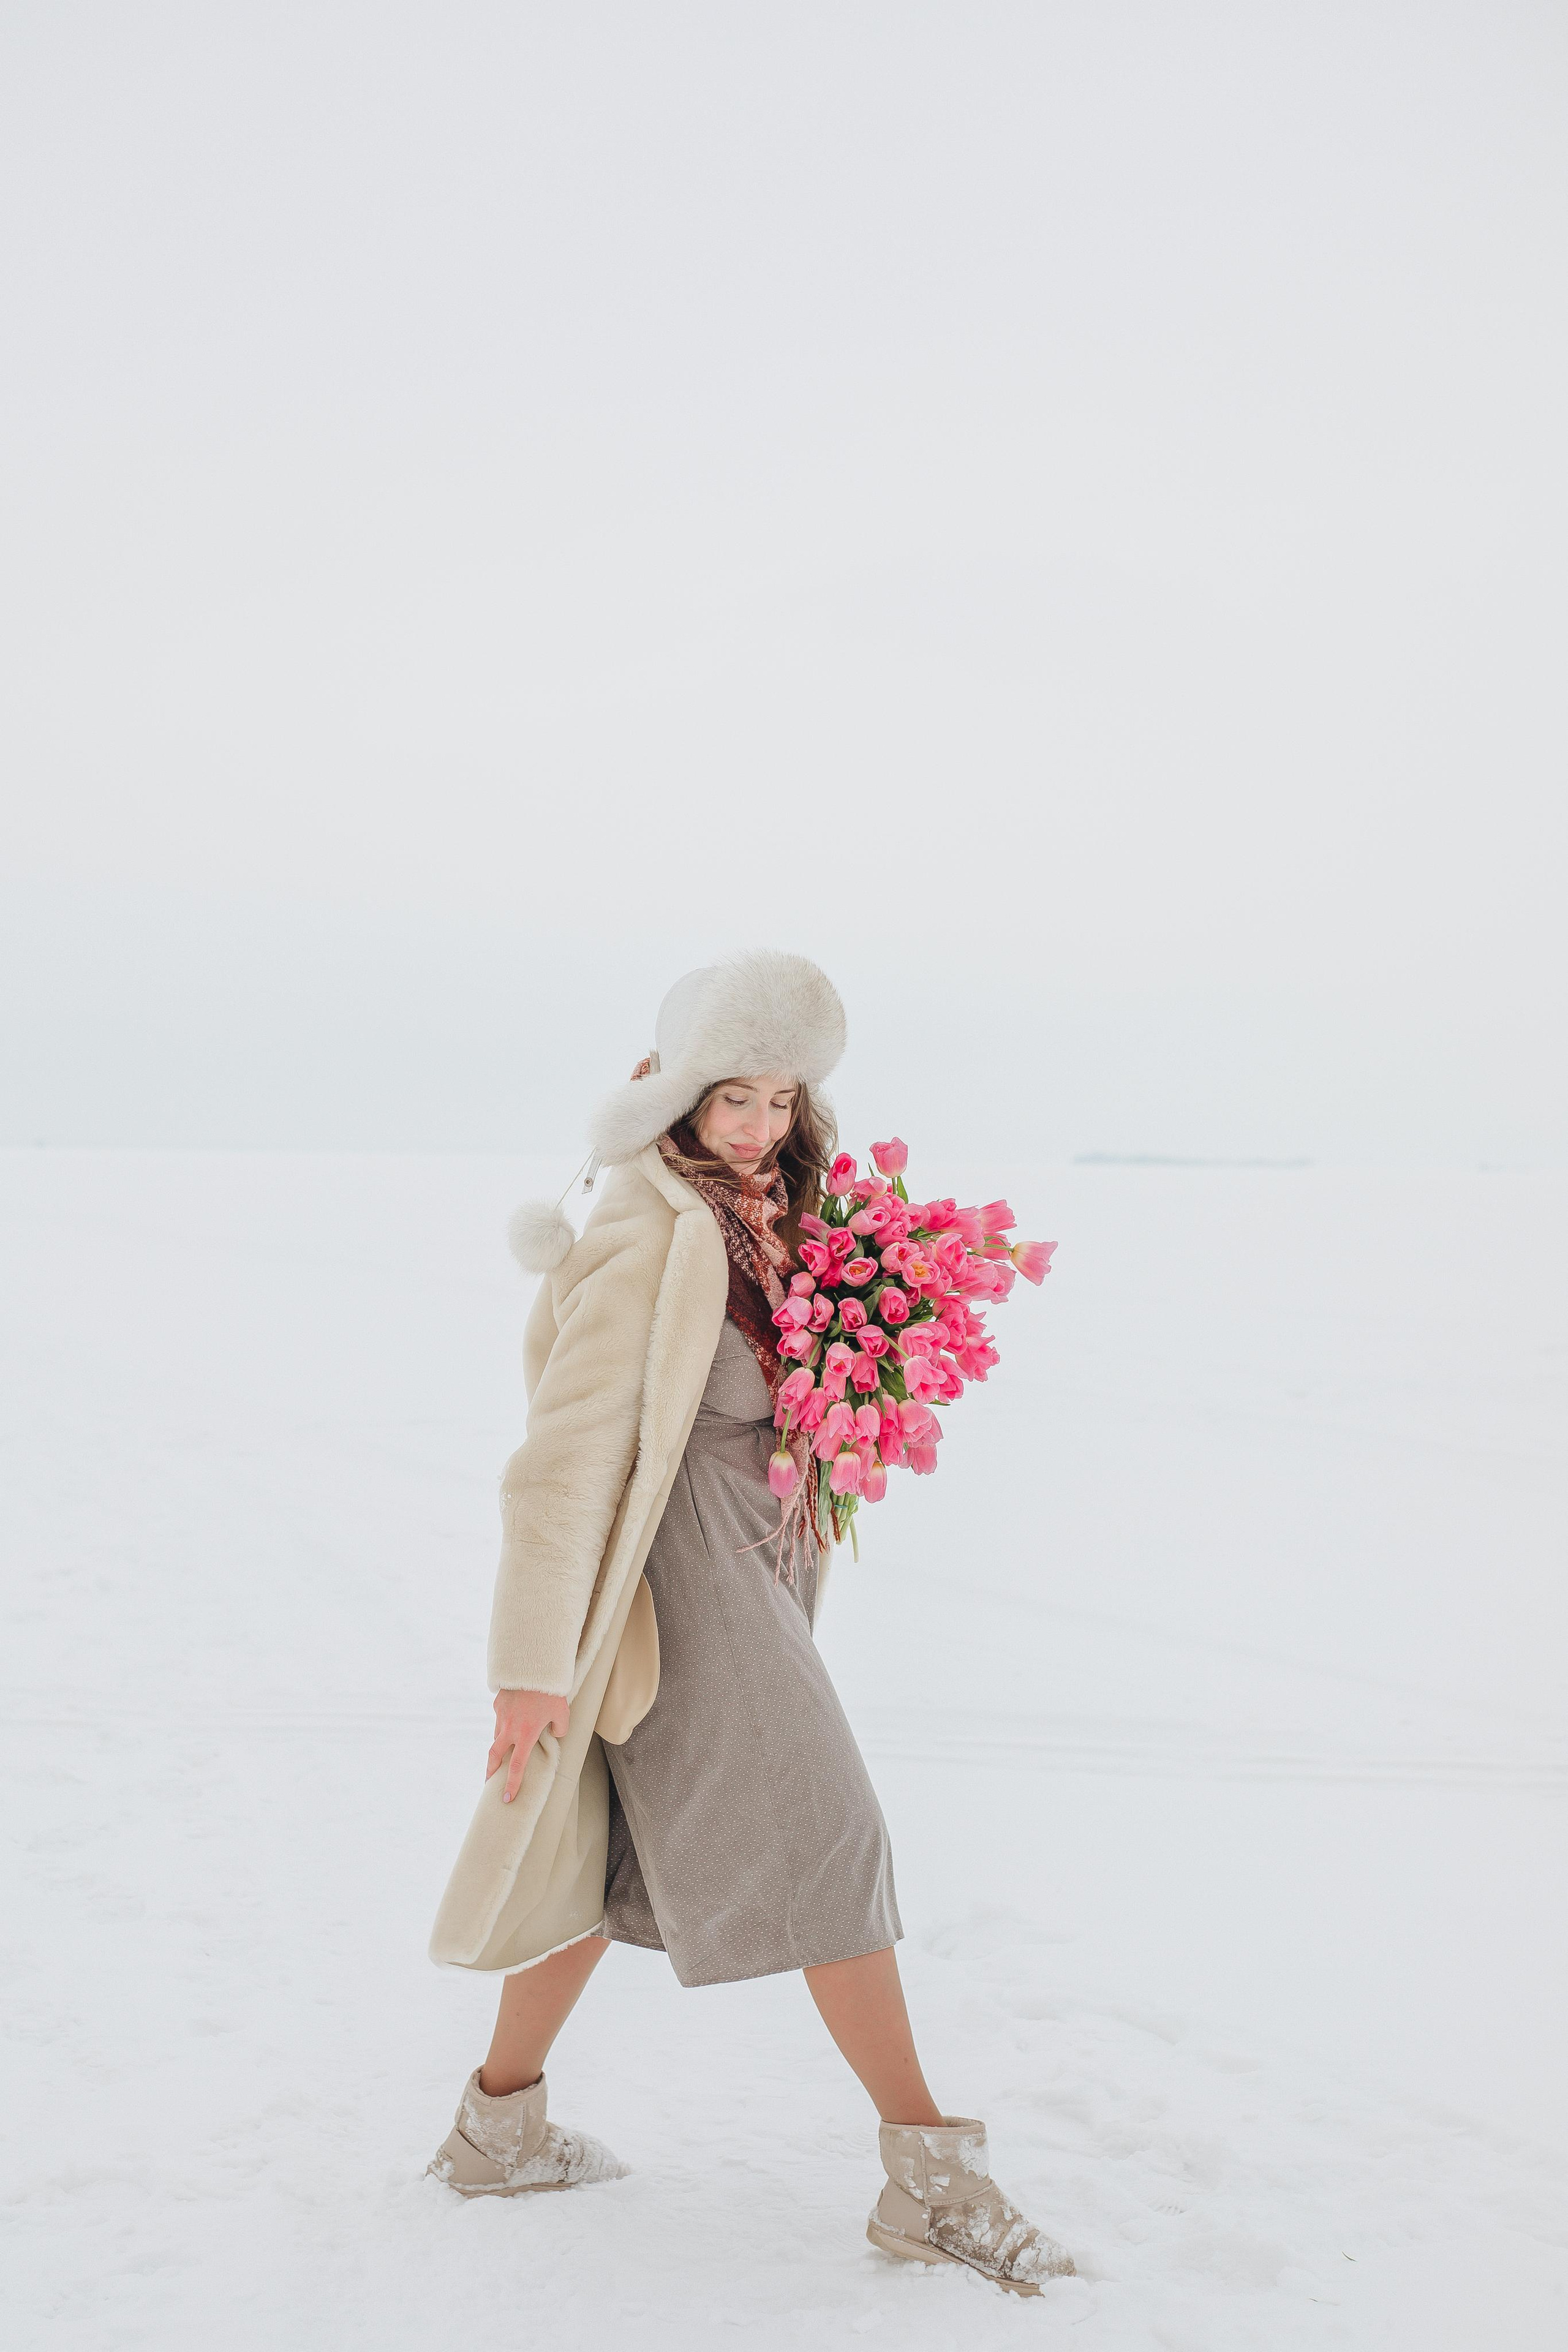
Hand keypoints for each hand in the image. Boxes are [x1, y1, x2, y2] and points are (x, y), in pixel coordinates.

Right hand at [488, 1688, 569, 1802]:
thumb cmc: (552, 1692)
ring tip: (507, 1745)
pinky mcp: (498, 1701)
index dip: (512, 1784)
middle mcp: (510, 1727)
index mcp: (526, 1734)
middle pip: (495, 1755)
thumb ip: (560, 1729)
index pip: (517, 1766)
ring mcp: (501, 1714)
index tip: (507, 1797)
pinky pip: (501, 1716)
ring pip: (498, 1734)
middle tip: (489, 1780)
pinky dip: (505, 1720)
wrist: (535, 1667)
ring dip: (501, 1742)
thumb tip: (554, 1733)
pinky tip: (514, 1714)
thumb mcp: (563, 1714)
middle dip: (491, 1770)